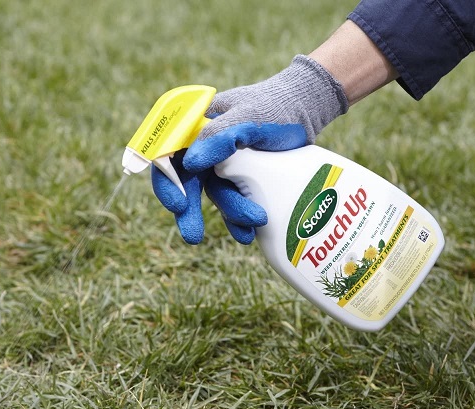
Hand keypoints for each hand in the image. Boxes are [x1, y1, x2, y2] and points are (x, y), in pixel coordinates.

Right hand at [154, 55, 348, 244]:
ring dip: (230, 213)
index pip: (167, 155)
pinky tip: (247, 234)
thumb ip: (218, 136)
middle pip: (185, 182)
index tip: (178, 204)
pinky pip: (233, 203)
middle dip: (189, 211)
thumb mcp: (248, 117)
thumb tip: (189, 164)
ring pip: (215, 195)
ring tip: (253, 223)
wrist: (307, 110)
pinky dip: (238, 219)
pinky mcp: (240, 179)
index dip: (167, 182)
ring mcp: (221, 164)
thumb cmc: (275, 106)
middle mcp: (202, 147)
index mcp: (194, 126)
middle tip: (192, 236)